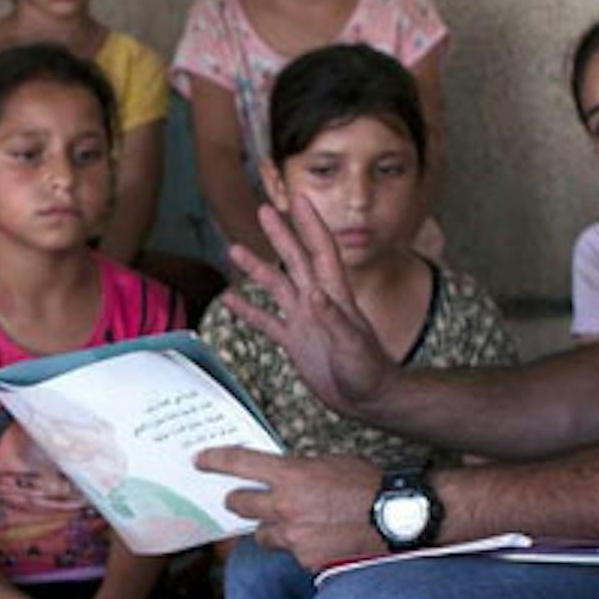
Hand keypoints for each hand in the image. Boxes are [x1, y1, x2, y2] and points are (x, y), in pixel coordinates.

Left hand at [194, 446, 382, 571]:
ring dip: (272, 528)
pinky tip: (322, 538)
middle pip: (238, 504)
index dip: (215, 460)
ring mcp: (294, 537)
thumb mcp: (329, 463)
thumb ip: (298, 470)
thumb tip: (281, 477)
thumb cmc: (368, 484)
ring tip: (297, 522)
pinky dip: (301, 547)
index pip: (240, 463)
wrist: (396, 517)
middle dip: (239, 501)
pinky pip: (291, 553)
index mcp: (291, 475)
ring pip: (263, 534)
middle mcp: (286, 506)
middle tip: (243, 499)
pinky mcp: (306, 560)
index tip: (200, 461)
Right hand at [220, 186, 397, 415]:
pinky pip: (266, 322)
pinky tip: (230, 299)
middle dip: (280, 234)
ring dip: (256, 268)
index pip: (321, 251)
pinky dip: (248, 310)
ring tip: (234, 250)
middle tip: (263, 210)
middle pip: (295, 260)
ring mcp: (304, 320)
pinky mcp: (294, 342)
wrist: (368, 399)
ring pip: (276, 287)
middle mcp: (317, 302)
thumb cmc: (369, 372)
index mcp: (335, 296)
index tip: (299, 199)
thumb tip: (313, 293)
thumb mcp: (353, 345)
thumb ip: (333, 318)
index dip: (310, 224)